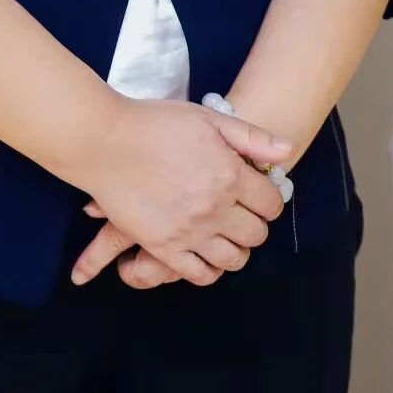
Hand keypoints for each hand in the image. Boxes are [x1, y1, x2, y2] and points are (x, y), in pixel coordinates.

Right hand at [68, 97, 292, 288]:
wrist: (105, 140)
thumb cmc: (156, 123)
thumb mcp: (207, 118)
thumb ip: (251, 137)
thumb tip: (287, 152)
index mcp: (230, 174)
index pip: (272, 203)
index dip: (268, 198)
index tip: (256, 194)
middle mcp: (216, 208)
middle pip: (256, 235)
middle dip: (254, 224)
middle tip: (239, 212)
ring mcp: (190, 231)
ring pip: (233, 259)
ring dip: (235, 248)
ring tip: (223, 233)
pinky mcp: (164, 247)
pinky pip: (200, 274)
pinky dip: (208, 268)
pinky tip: (203, 252)